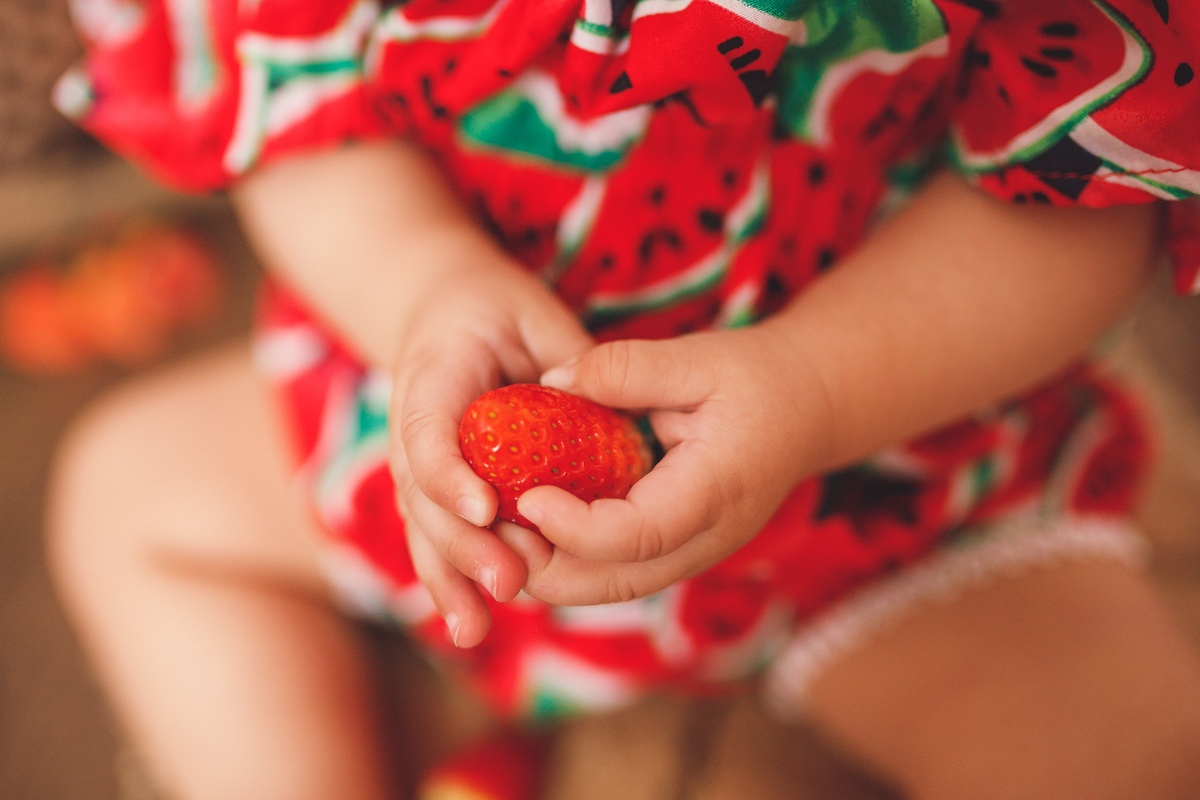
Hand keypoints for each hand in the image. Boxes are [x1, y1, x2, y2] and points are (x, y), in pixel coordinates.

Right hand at [388, 257, 591, 646]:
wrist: (443, 309)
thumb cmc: (497, 309)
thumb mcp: (534, 314)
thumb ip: (566, 362)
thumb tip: (607, 417)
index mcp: (432, 374)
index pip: (428, 431)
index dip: (449, 473)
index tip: (485, 507)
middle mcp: (411, 425)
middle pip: (423, 496)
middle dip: (464, 544)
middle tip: (511, 580)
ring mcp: (413, 461)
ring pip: (422, 527)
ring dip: (451, 578)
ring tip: (475, 630)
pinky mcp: (430, 488)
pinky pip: (434, 535)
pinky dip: (449, 579)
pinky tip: (469, 624)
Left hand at [501, 323, 833, 605]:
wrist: (811, 405)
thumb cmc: (758, 377)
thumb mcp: (698, 357)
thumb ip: (625, 369)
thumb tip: (552, 379)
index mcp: (716, 490)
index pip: (637, 535)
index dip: (574, 526)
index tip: (526, 497)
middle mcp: (708, 537)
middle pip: (618, 582)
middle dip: (549, 568)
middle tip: (494, 528)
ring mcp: (698, 550)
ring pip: (615, 587)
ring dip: (556, 571)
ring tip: (502, 532)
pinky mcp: (682, 547)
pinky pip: (622, 571)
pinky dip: (575, 560)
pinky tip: (534, 529)